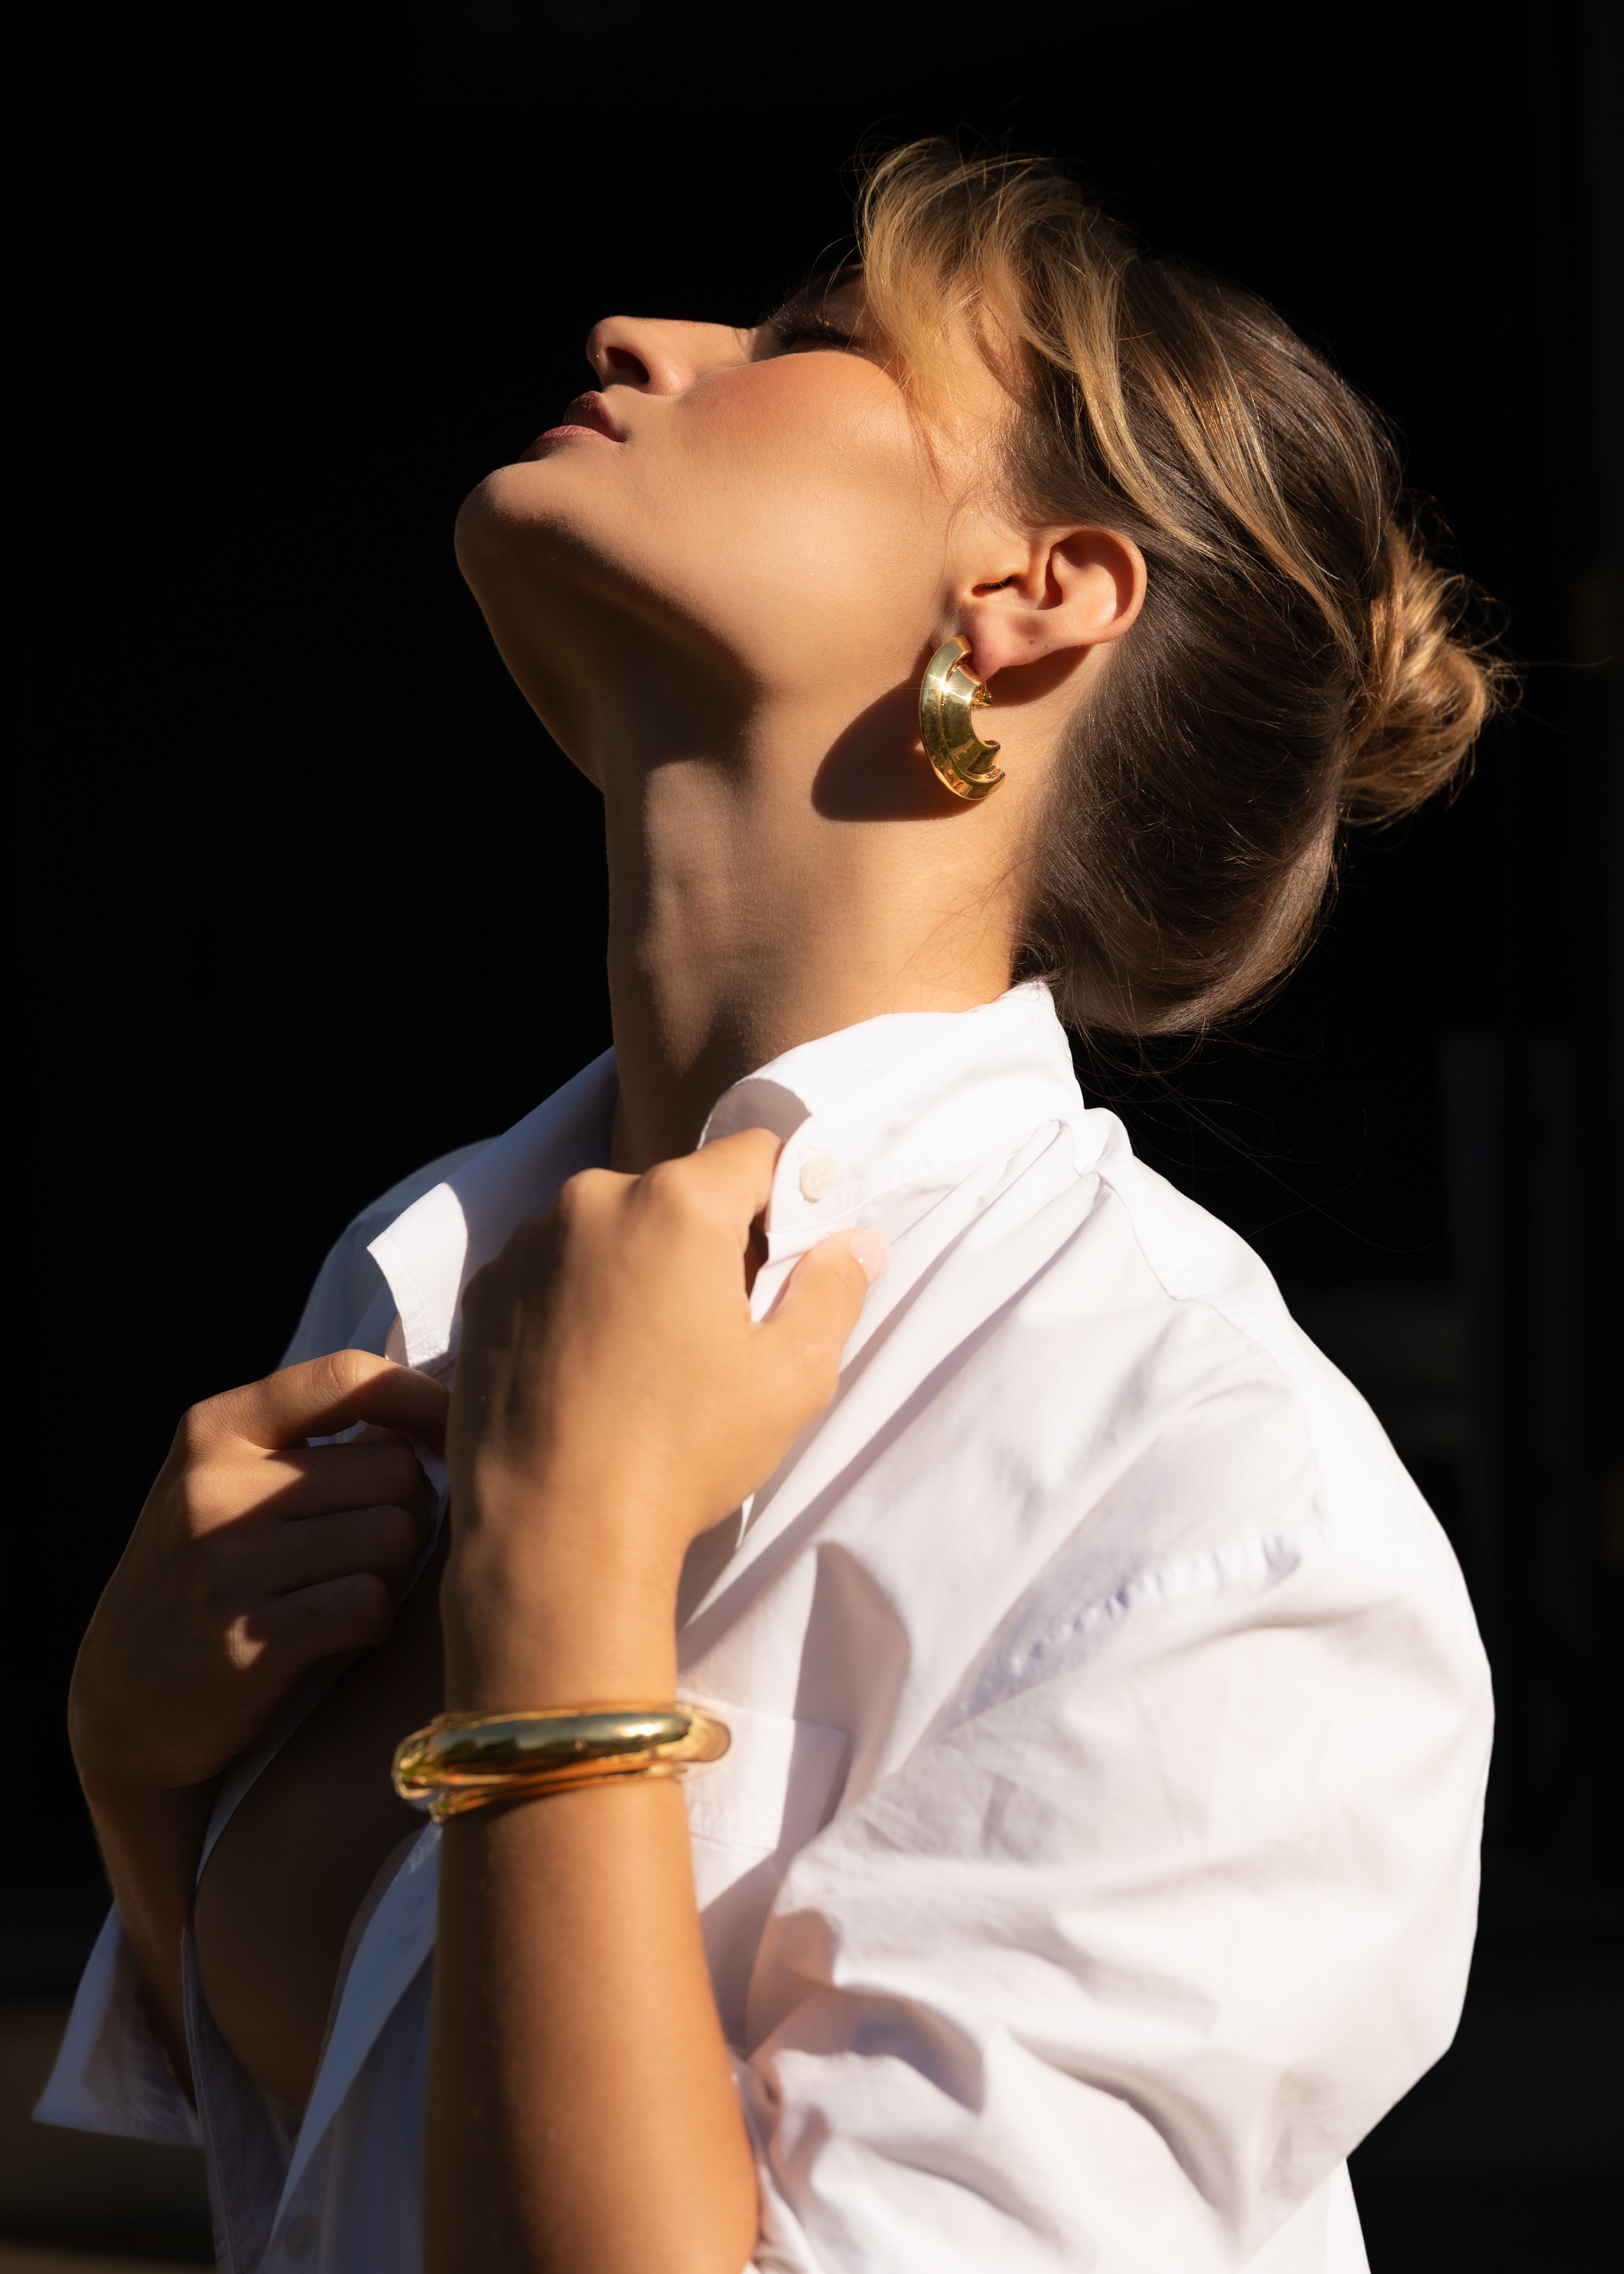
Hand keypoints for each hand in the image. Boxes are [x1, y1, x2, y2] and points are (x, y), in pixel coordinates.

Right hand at [70, 1351, 451, 1800]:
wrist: (123, 1702)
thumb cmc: (209, 1576)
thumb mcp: (229, 1485)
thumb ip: (314, 1442)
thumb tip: (449, 1405)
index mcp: (214, 1430)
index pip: (348, 1377)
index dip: (423, 1400)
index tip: (453, 1432)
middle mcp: (212, 1487)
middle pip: (394, 1468)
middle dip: (408, 1509)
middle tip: (376, 1544)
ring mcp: (225, 1564)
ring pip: (393, 1536)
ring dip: (396, 1569)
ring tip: (355, 1585)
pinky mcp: (246, 1641)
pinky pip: (369, 1604)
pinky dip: (374, 1620)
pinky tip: (344, 1630)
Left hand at [443, 1128, 885, 1703]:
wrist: (552, 1535)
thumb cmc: (682, 1455)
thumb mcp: (791, 1378)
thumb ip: (833, 1292)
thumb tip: (857, 1243)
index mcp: (678, 1204)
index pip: (756, 1154)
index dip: (785, 1201)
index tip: (787, 1262)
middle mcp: (592, 1200)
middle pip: (679, 1192)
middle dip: (711, 1241)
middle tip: (723, 1327)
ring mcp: (527, 1245)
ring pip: (612, 1229)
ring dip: (640, 1268)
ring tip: (651, 1360)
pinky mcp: (484, 1292)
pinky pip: (554, 1269)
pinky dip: (581, 1300)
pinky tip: (596, 1372)